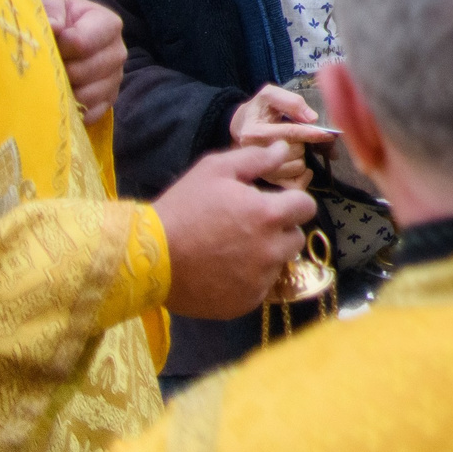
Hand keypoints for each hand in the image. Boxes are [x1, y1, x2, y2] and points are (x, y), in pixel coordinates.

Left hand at [41, 0, 123, 125]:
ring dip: (65, 91)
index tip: (45, 45)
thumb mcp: (50, 3)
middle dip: (59, 71)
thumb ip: (51, 9)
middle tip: (44, 67)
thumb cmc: (54, 17)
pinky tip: (61, 98)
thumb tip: (53, 27)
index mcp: (107, 23)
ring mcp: (115, 77)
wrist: (60, 35)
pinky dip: (74, 110)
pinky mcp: (108, 99)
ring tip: (51, 81)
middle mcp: (118, 51)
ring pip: (88, 95)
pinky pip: (93, 113)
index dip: (58, 48)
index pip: (82, 43)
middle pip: (85, 71)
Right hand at [156, 143, 319, 319]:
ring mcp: (259, 280)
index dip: (291, 202)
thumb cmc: (182, 208)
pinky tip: (225, 270)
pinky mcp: (244, 302)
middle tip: (249, 227)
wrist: (146, 258)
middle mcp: (271, 249)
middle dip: (279, 230)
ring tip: (234, 250)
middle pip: (295, 237)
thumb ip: (256, 159)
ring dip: (266, 256)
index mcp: (269, 214)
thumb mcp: (215, 170)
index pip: (306, 206)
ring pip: (279, 264)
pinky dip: (250, 280)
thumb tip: (284, 149)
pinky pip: (260, 288)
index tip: (273, 203)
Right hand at [228, 85, 331, 188]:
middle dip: (303, 142)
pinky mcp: (269, 183)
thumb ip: (290, 101)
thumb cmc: (258, 110)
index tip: (328, 134)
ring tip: (293, 148)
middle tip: (298, 135)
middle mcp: (255, 155)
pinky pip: (295, 185)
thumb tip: (311, 118)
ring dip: (302, 157)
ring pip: (298, 167)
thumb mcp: (269, 95)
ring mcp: (261, 171)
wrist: (241, 127)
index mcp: (254, 133)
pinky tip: (302, 167)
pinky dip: (303, 177)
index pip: (289, 134)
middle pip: (296, 151)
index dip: (311, 133)